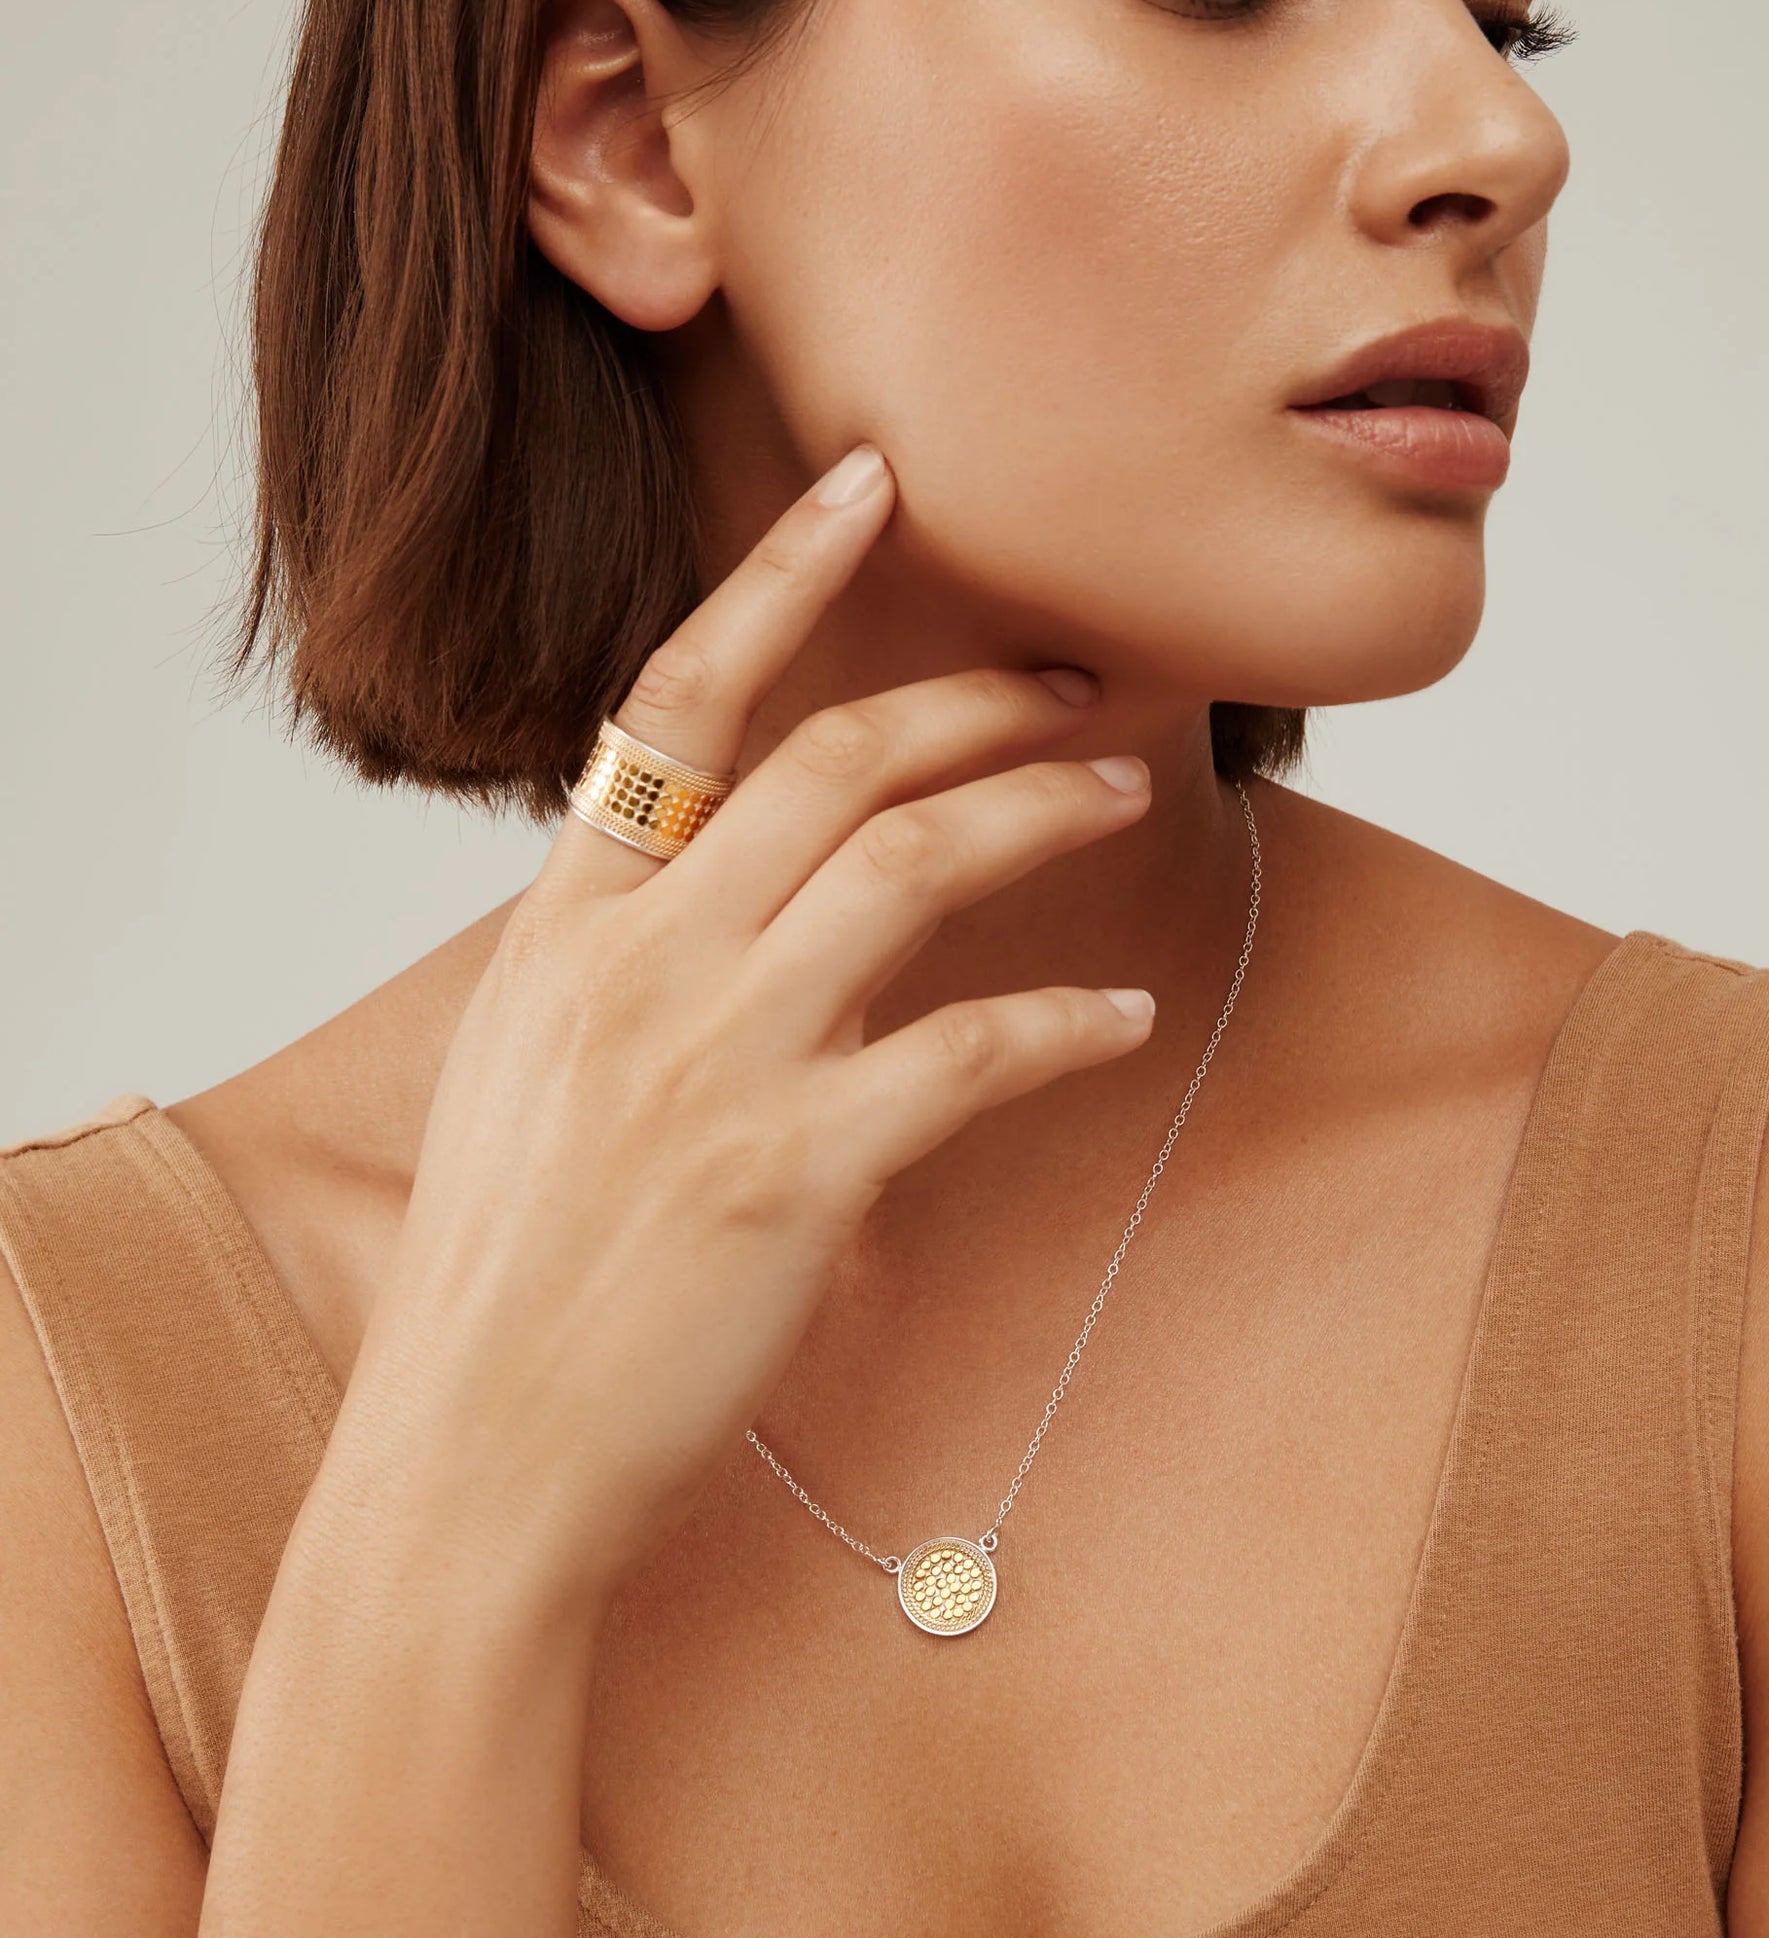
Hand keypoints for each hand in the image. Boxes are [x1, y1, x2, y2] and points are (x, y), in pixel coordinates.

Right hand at [320, 443, 1155, 1608]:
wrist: (476, 1453)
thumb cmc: (505, 1277)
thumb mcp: (525, 1077)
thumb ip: (626, 967)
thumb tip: (746, 911)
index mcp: (565, 923)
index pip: (681, 695)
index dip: (782, 574)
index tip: (869, 484)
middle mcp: (638, 959)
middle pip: (838, 759)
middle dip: (973, 696)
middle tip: (1072, 681)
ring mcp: (717, 1056)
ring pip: (915, 865)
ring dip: (1041, 809)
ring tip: (1122, 791)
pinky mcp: (798, 1166)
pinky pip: (970, 1050)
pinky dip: (1063, 1024)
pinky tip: (1120, 1018)